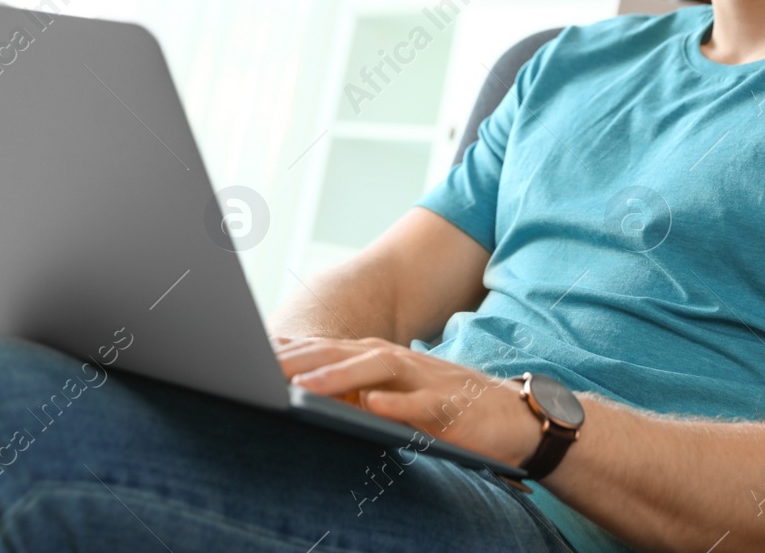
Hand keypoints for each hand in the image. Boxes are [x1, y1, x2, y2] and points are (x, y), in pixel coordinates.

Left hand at [273, 335, 542, 467]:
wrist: (514, 416)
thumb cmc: (446, 407)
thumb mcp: (394, 396)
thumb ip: (356, 392)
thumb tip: (307, 393)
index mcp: (379, 359)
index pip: (327, 349)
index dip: (290, 351)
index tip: (250, 355)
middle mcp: (397, 362)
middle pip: (342, 352)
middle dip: (301, 359)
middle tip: (261, 368)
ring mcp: (423, 379)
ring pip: (376, 370)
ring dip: (339, 376)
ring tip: (304, 387)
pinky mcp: (449, 404)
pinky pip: (419, 403)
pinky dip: (395, 405)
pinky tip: (371, 408)